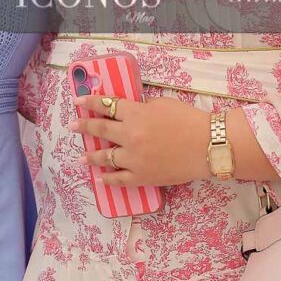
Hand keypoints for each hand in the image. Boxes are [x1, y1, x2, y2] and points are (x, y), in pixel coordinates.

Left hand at [70, 95, 208, 186]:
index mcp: (135, 115)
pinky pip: (120, 179)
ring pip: (105, 158)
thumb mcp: (162, 104)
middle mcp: (130, 136)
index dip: (90, 102)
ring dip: (91, 157)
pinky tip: (101, 178)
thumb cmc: (189, 120)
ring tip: (81, 157)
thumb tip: (129, 113)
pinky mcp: (143, 177)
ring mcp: (134, 159)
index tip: (78, 101)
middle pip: (100, 130)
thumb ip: (142, 108)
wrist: (208, 146)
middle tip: (72, 126)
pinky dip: (109, 179)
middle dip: (84, 127)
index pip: (107, 106)